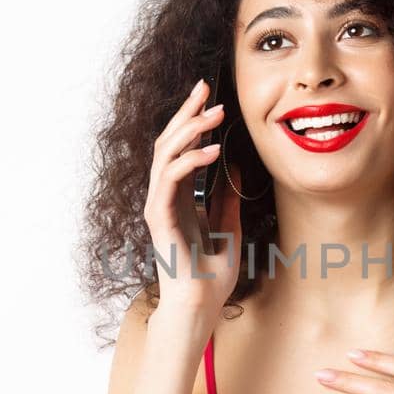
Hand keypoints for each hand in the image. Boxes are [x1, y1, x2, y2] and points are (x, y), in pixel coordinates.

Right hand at [141, 78, 241, 323]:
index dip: (192, 120)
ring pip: (166, 154)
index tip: (209, 96)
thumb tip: (234, 167)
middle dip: (187, 112)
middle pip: (169, 142)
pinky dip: (190, 161)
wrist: (201, 306)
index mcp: (180, 197)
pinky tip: (212, 151)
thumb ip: (227, 198)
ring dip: (190, 130)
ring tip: (214, 114)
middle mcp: (165, 197)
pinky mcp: (159, 218)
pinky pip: (170, 181)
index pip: (181, 148)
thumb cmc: (212, 275)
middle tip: (205, 87)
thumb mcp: (230, 227)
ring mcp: (159, 206)